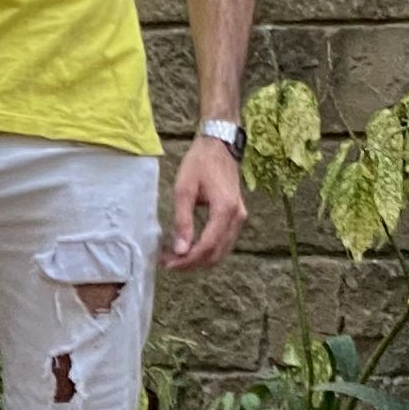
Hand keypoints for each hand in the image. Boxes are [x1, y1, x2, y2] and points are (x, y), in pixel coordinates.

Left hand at [165, 135, 249, 270]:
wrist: (219, 145)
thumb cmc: (200, 163)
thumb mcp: (184, 190)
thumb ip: (182, 221)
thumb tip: (180, 250)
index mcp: (225, 210)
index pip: (207, 246)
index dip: (188, 260)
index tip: (168, 264)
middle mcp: (237, 217)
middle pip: (216, 254)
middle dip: (192, 264)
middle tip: (169, 263)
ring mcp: (240, 217)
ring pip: (222, 251)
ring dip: (200, 259)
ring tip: (176, 258)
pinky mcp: (237, 216)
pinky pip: (224, 242)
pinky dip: (207, 250)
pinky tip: (189, 248)